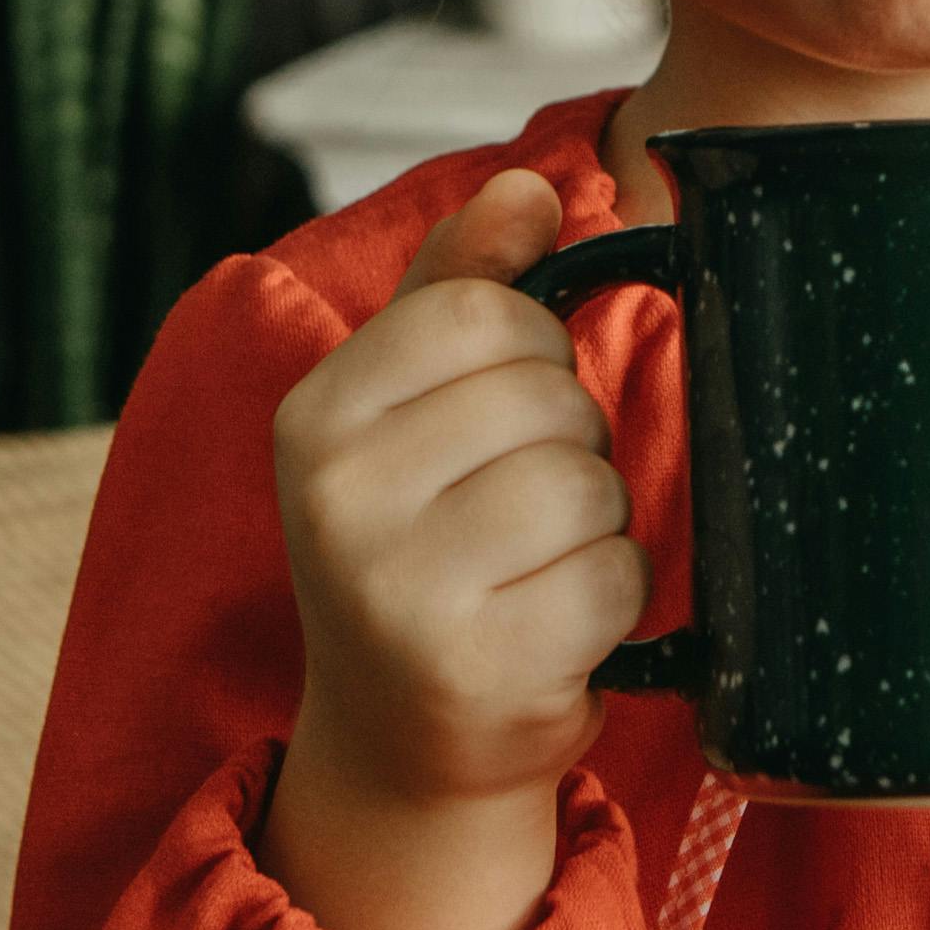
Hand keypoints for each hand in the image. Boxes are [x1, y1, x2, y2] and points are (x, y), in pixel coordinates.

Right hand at [256, 170, 652, 929]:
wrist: (398, 743)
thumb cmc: (419, 545)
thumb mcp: (408, 406)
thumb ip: (463, 285)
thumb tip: (530, 186)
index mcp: (313, 419)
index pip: (482, 315)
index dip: (529, 355)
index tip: (499, 414)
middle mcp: (338, 504)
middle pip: (550, 399)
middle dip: (568, 444)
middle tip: (512, 511)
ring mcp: (402, 595)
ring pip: (591, 484)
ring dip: (595, 525)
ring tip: (531, 568)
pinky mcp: (479, 673)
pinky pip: (617, 578)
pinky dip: (611, 599)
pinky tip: (553, 629)